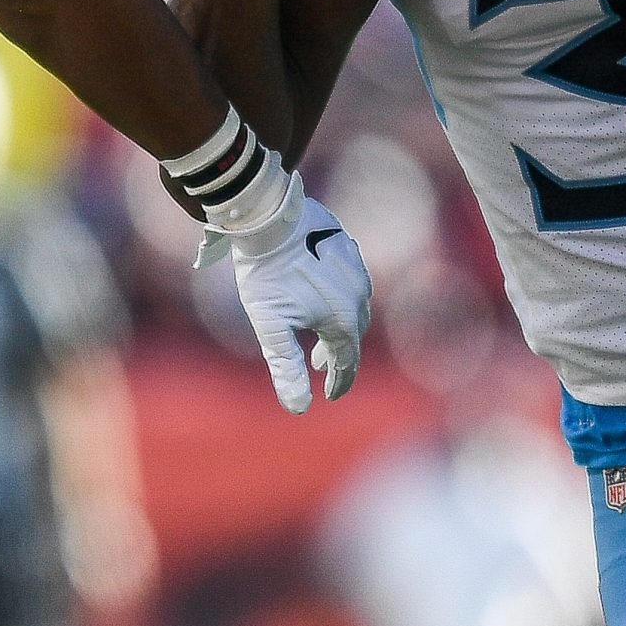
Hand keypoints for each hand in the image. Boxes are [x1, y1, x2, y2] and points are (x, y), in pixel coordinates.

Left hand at [202, 194, 371, 412]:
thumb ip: (286, 368)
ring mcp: (356, 269)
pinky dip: (340, 297)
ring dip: (340, 325)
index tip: (330, 396)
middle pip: (353, 334)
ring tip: (319, 331)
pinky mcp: (347, 247)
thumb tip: (299, 408)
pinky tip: (322, 294)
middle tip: (319, 364)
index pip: (346, 361)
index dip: (339, 382)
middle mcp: (358, 295)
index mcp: (342, 319)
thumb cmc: (267, 273)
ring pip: (355, 305)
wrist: (269, 217)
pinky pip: (351, 280)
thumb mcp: (271, 326)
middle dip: (338, 354)